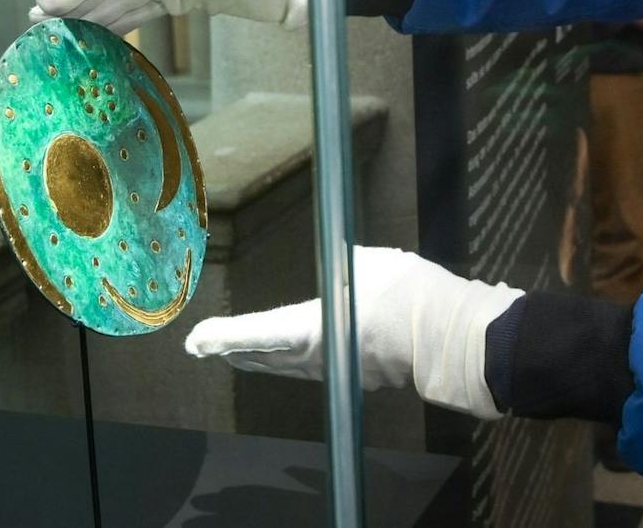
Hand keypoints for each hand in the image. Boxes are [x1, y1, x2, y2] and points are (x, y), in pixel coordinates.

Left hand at [183, 247, 522, 418]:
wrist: (448, 333)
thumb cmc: (404, 292)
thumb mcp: (365, 264)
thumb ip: (340, 271)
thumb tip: (339, 272)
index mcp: (309, 328)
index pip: (254, 334)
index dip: (221, 337)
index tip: (194, 342)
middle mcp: (316, 357)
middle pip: (264, 358)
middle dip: (237, 351)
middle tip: (213, 347)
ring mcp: (339, 371)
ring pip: (289, 368)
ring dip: (264, 359)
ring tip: (245, 353)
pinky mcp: (360, 376)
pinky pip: (318, 369)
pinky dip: (299, 362)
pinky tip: (306, 353)